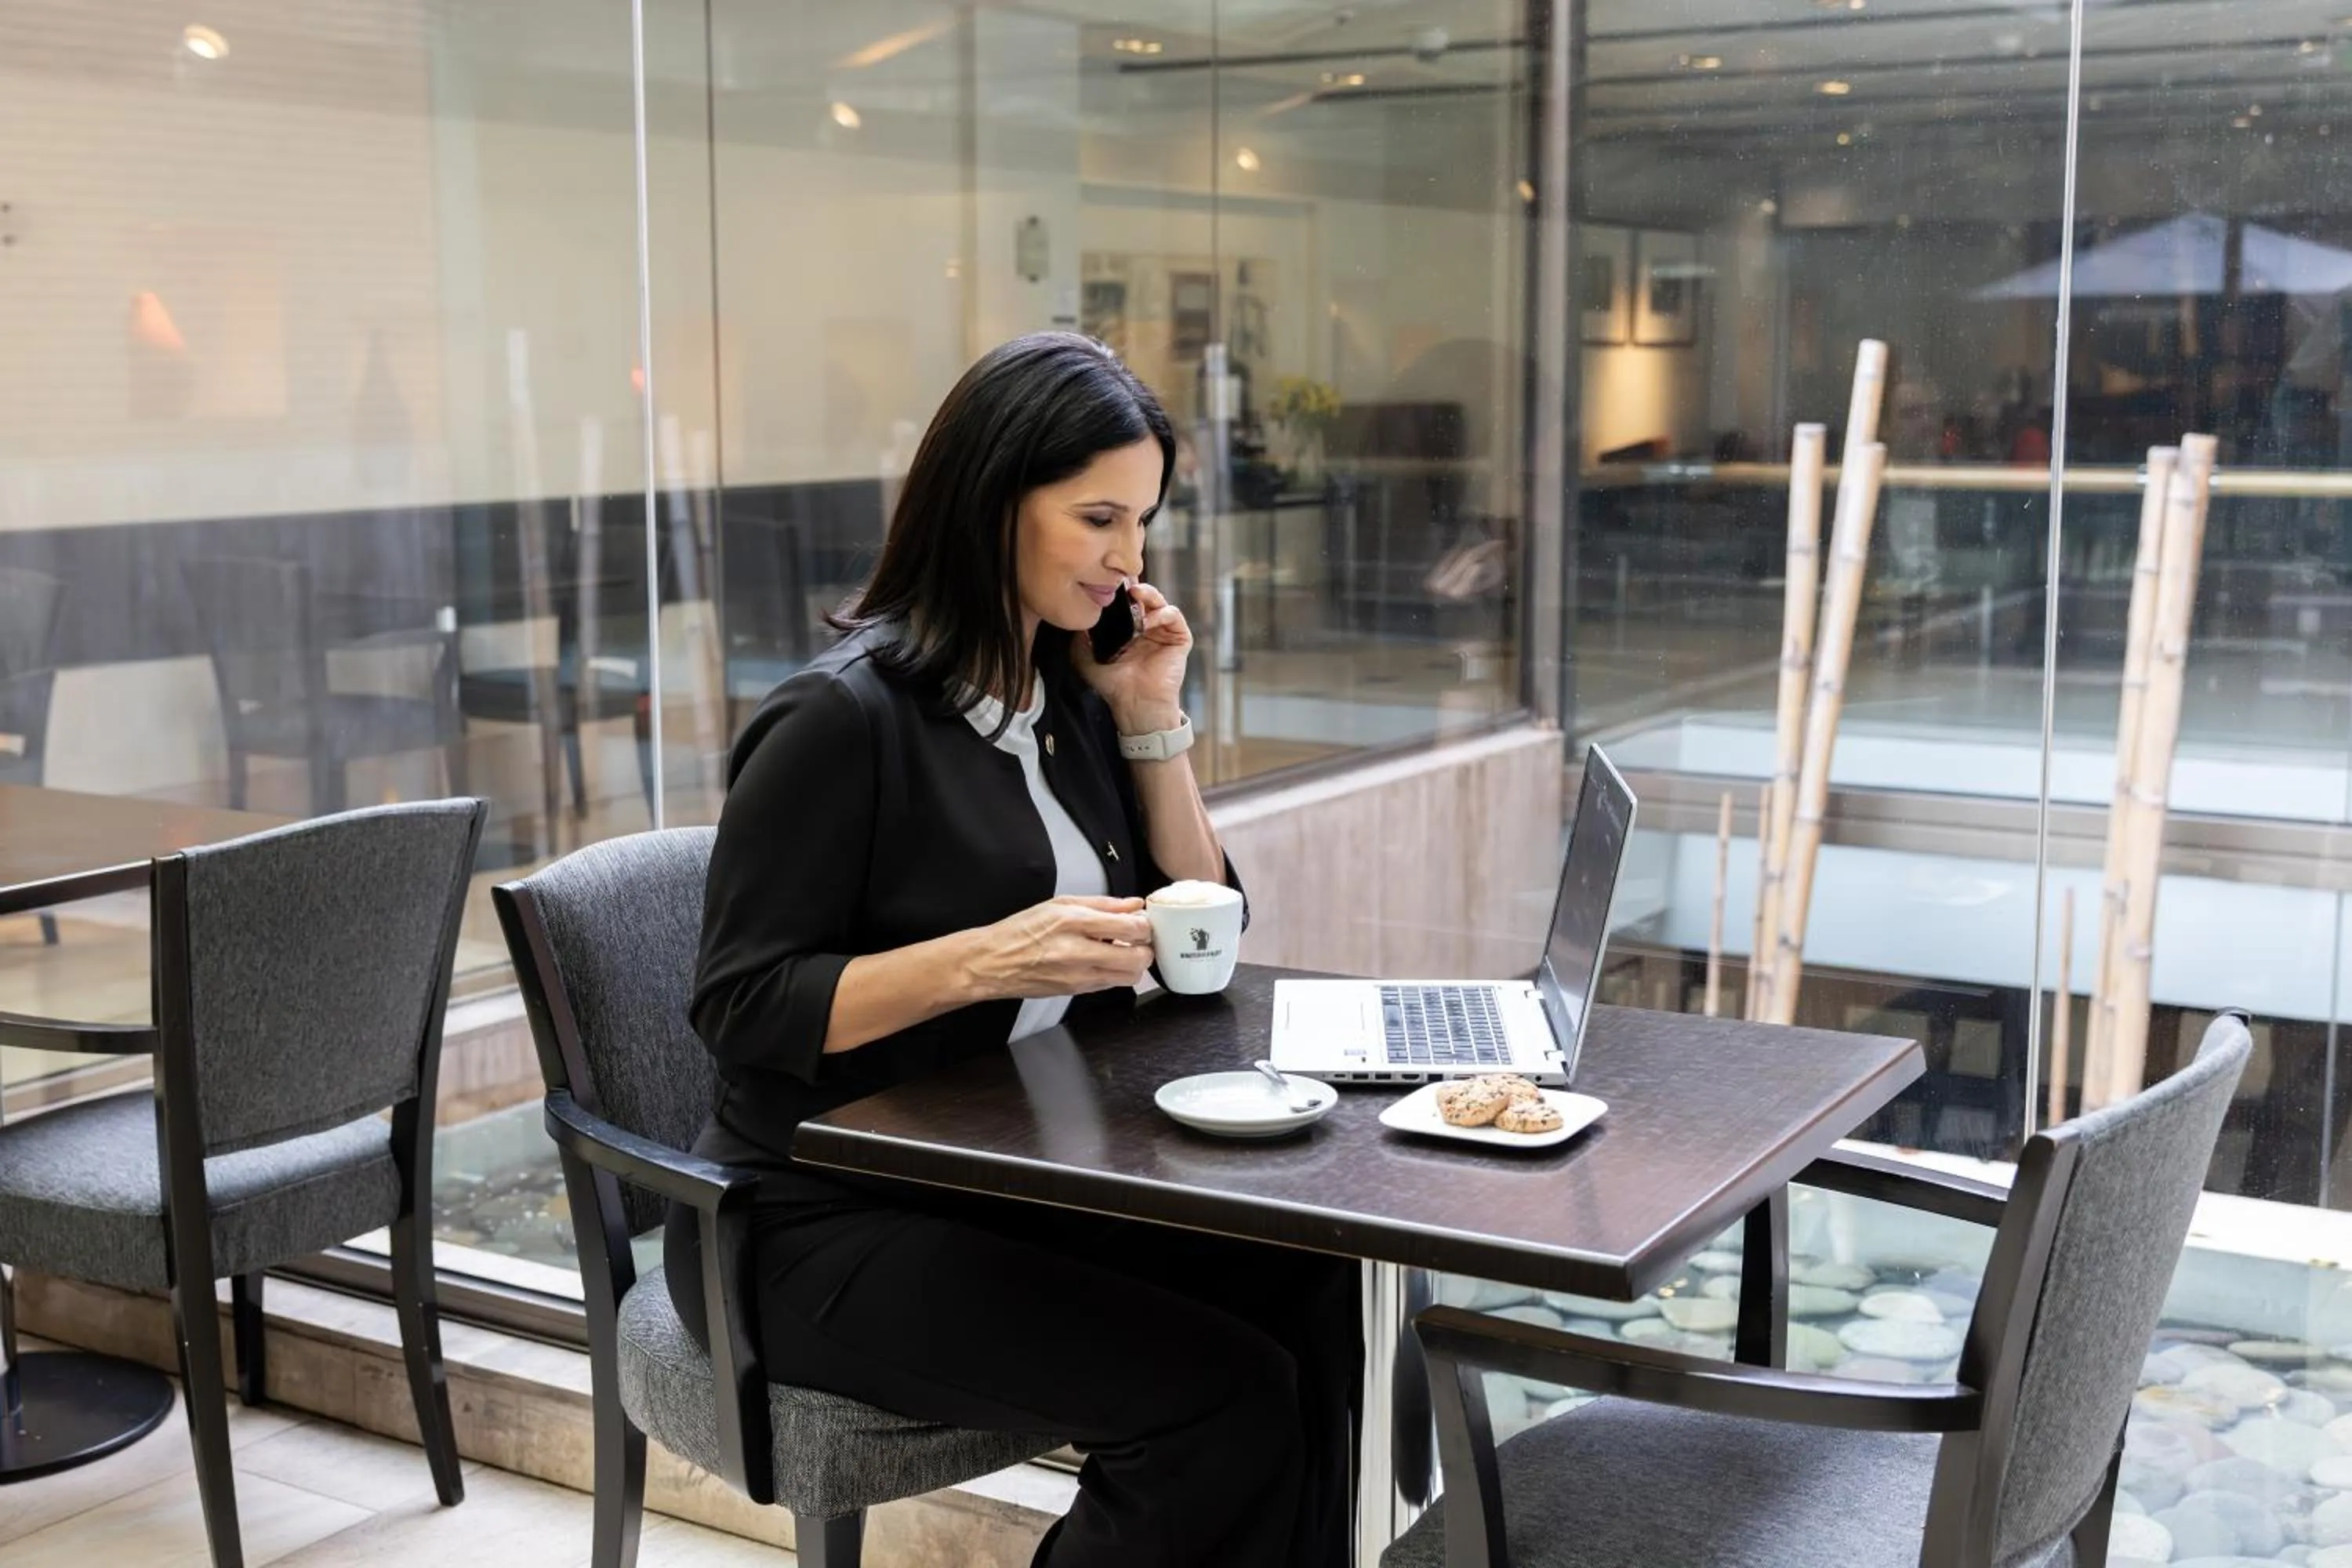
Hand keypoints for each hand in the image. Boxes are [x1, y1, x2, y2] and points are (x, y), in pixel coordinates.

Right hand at [961, 896, 1154, 1000]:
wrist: (992, 962)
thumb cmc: (1021, 931)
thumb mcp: (1060, 903)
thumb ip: (1102, 904)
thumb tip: (1133, 905)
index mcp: (1072, 923)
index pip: (1129, 927)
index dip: (1145, 925)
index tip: (1142, 921)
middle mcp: (1077, 952)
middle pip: (1136, 958)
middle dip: (1146, 947)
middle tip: (1139, 939)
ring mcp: (1078, 976)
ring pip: (1129, 977)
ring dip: (1134, 964)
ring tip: (1123, 950)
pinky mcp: (1076, 991)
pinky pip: (1111, 985)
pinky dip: (1117, 973)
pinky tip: (1105, 960)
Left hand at [1074, 580, 1188, 735]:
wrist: (1134, 704)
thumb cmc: (1113, 685)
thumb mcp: (1087, 658)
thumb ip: (1081, 638)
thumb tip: (1077, 617)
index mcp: (1127, 629)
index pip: (1126, 602)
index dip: (1119, 590)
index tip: (1108, 581)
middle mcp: (1147, 627)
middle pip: (1144, 596)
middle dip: (1134, 586)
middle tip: (1124, 583)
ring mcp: (1163, 631)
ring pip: (1160, 601)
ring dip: (1149, 594)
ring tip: (1136, 595)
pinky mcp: (1179, 638)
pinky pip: (1174, 616)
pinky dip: (1162, 613)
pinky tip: (1149, 621)